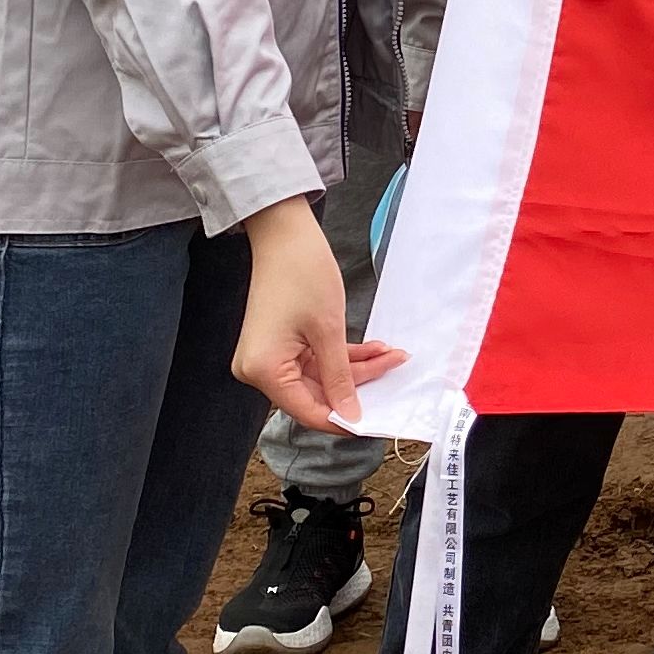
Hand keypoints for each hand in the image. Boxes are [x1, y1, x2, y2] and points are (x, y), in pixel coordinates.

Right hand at [231, 192, 404, 432]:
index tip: (377, 419)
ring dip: (356, 367)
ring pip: (322, 376)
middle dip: (358, 383)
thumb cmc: (302, 273)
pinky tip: (374, 348)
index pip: (308, 411)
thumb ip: (340, 377)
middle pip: (316, 394)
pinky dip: (343, 356)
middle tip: (393, 371)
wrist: (285, 234)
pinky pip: (316, 360)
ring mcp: (270, 357)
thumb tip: (350, 416)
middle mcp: (260, 370)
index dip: (343, 418)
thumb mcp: (328, 329)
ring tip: (390, 354)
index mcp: (264, 371)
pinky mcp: (281, 345)